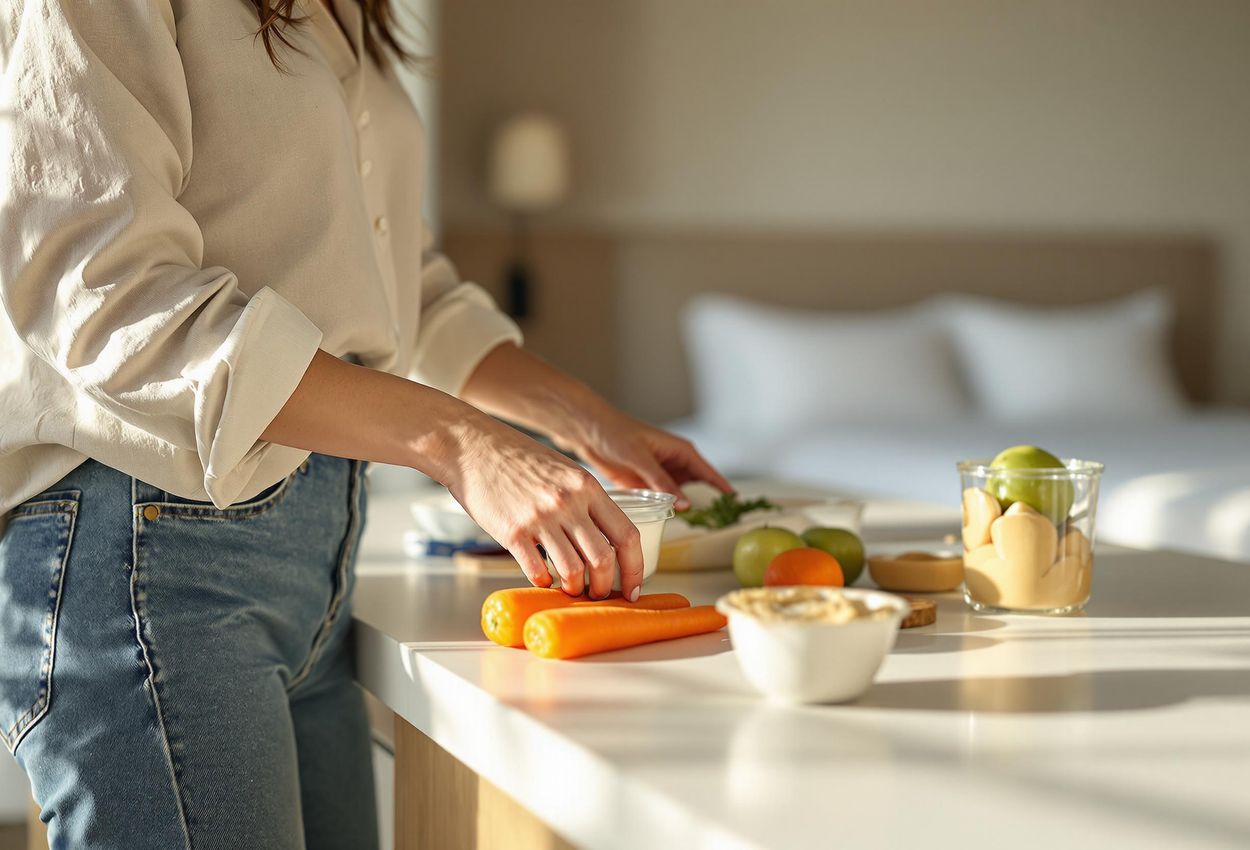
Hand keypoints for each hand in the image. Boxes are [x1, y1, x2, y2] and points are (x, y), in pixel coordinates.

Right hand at [442, 413, 645, 599]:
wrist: (471, 446)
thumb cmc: (516, 458)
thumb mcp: (563, 471)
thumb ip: (585, 501)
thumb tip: (602, 539)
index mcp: (587, 486)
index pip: (627, 535)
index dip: (636, 568)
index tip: (633, 587)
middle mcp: (568, 502)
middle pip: (604, 559)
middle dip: (605, 586)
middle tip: (598, 594)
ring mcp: (540, 518)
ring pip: (574, 570)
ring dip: (575, 589)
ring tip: (570, 589)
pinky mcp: (512, 532)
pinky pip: (537, 571)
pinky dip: (544, 582)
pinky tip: (542, 578)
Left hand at [560, 406, 732, 511]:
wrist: (589, 431)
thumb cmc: (616, 433)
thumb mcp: (641, 457)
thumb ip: (662, 481)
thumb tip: (685, 504)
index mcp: (680, 451)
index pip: (708, 472)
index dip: (722, 487)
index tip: (735, 502)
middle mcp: (673, 464)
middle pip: (697, 487)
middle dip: (705, 502)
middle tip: (714, 522)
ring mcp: (660, 475)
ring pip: (678, 496)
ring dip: (681, 509)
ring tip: (689, 526)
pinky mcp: (645, 485)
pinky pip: (660, 501)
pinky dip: (662, 510)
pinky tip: (662, 522)